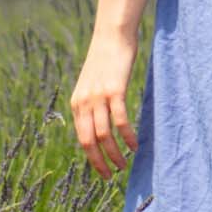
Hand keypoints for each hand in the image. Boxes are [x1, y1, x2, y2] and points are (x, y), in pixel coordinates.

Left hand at [70, 25, 139, 176]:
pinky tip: (135, 146)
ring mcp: (98, 97)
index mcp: (77, 103)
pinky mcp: (114, 91)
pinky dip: (127, 137)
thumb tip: (100, 124)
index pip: (81, 138)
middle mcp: (84, 102)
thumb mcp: (93, 84)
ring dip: (115, 154)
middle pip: (89, 142)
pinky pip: (120, 121)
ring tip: (124, 165)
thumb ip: (93, 103)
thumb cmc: (106, 60)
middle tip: (111, 176)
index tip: (102, 171)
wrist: (112, 35)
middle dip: (100, 162)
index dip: (91, 158)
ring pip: (104, 135)